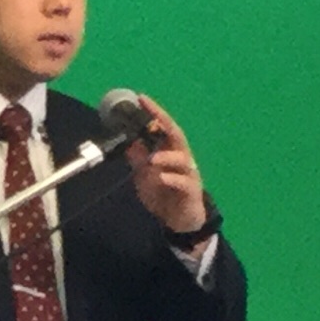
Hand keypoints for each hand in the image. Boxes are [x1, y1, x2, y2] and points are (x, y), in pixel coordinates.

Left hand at [124, 94, 207, 238]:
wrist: (179, 221)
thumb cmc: (163, 194)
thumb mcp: (144, 176)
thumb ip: (137, 159)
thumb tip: (127, 141)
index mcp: (170, 151)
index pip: (163, 127)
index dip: (154, 113)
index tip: (141, 99)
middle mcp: (182, 158)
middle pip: (176, 136)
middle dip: (164, 123)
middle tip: (150, 114)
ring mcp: (189, 174)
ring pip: (182, 160)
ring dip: (167, 156)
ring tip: (152, 159)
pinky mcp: (191, 192)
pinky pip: (184, 183)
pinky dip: (173, 179)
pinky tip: (162, 178)